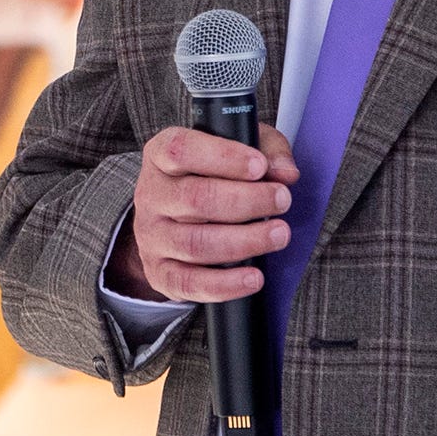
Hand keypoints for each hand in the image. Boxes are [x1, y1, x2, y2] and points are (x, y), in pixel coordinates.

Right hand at [107, 124, 302, 301]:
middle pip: (194, 198)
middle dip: (246, 201)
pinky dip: (225, 284)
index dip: (223, 157)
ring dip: (244, 241)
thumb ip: (267, 151)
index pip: (182, 150)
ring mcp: (151, 236)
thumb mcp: (237, 150)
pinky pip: (188, 283)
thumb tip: (285, 173)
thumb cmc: (210, 177)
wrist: (172, 220)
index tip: (260, 166)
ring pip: (194, 243)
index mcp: (160, 156)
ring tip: (279, 235)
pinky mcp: (159, 272)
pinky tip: (254, 277)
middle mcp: (151, 195)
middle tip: (282, 200)